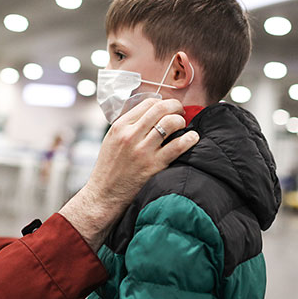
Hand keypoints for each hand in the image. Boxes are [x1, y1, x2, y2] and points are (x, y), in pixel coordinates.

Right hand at [59, 98, 198, 249]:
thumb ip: (129, 126)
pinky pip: (178, 146)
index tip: (169, 108)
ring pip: (170, 124)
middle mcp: (131, 136)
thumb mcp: (112, 140)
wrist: (105, 195)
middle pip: (161, 109)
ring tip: (184, 126)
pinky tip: (192, 138)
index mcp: (120, 127)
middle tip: (181, 112)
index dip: (164, 102)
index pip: (148, 103)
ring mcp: (143, 151)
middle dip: (176, 107)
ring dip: (181, 121)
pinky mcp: (154, 166)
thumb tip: (150, 113)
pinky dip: (189, 139)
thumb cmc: (109, 168)